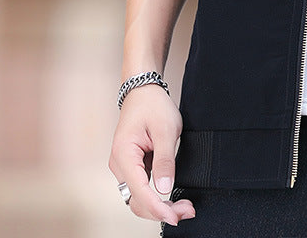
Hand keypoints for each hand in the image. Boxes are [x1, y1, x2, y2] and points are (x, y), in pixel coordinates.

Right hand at [108, 84, 195, 224]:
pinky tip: (173, 196)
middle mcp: (119, 164)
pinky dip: (157, 196)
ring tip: (184, 206)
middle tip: (186, 212)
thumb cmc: (153, 105)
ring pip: (139, 197)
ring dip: (159, 206)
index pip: (139, 191)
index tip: (175, 216)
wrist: (143, 91)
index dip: (157, 208)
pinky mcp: (132, 166)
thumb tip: (164, 189)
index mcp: (124, 155)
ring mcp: (124, 166)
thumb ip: (165, 160)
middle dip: (160, 211)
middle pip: (137, 200)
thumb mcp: (165, 130)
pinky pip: (142, 187)